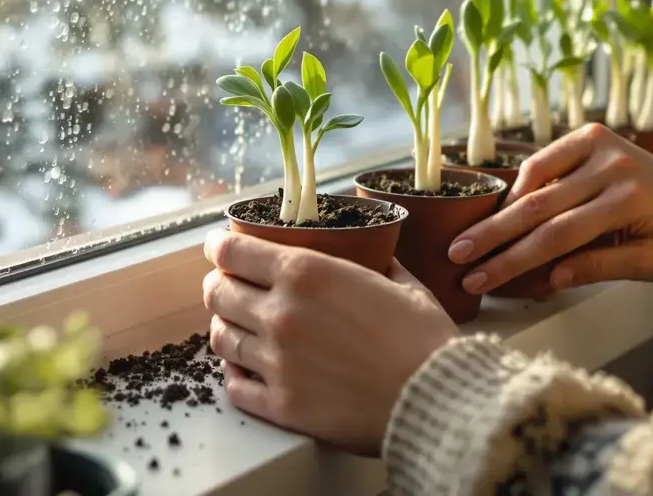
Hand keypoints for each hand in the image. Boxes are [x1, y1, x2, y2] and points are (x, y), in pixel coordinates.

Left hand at [202, 229, 457, 455]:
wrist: (436, 400)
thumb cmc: (425, 341)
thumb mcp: (402, 284)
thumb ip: (375, 264)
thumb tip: (375, 257)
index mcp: (307, 273)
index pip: (233, 251)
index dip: (218, 247)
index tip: (216, 247)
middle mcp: (281, 314)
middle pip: (218, 293)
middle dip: (218, 285)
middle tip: (226, 286)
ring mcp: (276, 362)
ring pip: (221, 338)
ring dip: (224, 327)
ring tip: (235, 327)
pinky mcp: (281, 405)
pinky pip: (235, 386)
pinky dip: (236, 375)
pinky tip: (246, 370)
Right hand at [448, 124, 652, 293]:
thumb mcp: (648, 266)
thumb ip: (598, 268)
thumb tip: (550, 277)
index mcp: (628, 201)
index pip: (555, 237)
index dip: (511, 261)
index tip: (478, 280)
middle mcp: (612, 166)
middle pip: (537, 208)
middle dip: (492, 236)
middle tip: (457, 256)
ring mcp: (602, 145)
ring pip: (535, 179)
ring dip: (501, 210)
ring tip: (472, 236)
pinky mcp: (595, 135)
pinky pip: (546, 158)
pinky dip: (522, 181)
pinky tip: (505, 207)